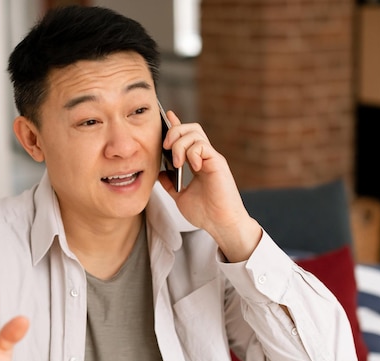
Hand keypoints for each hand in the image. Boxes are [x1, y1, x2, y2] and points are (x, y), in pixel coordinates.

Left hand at [158, 110, 261, 261]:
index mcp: (198, 162)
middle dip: (174, 132)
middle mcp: (206, 157)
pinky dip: (192, 152)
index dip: (176, 124)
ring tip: (177, 162)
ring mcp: (212, 158)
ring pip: (195, 133)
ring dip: (180, 144)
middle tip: (166, 147)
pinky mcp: (217, 163)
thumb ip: (170, 184)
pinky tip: (192, 166)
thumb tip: (158, 173)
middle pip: (191, 128)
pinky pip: (202, 146)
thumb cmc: (206, 213)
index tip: (166, 116)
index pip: (187, 137)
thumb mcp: (181, 197)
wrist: (221, 225)